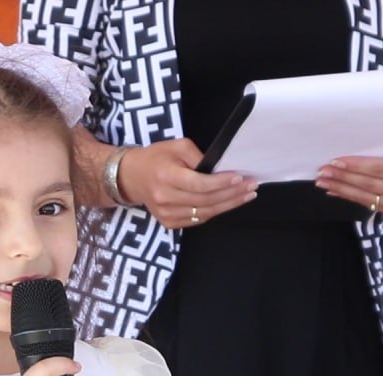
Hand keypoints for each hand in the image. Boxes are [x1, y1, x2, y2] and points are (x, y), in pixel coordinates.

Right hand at [118, 139, 256, 228]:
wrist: (131, 177)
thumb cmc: (156, 157)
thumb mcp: (176, 146)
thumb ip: (199, 157)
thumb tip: (221, 170)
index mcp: (166, 176)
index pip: (199, 184)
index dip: (221, 183)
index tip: (240, 177)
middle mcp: (165, 198)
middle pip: (206, 201)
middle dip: (232, 194)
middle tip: (251, 187)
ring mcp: (166, 214)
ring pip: (205, 213)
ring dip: (228, 205)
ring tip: (246, 196)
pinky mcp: (169, 223)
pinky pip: (198, 220)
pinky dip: (215, 212)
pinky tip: (229, 203)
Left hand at [314, 148, 382, 215]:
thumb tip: (350, 146)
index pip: (378, 168)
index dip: (355, 165)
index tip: (334, 161)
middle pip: (369, 184)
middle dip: (343, 178)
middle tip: (322, 172)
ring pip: (366, 197)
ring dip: (341, 189)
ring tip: (323, 182)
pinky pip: (368, 204)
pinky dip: (350, 197)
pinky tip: (335, 191)